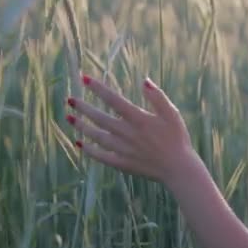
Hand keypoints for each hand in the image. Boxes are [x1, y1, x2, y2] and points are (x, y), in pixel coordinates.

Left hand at [66, 74, 195, 183]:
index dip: (98, 88)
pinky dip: (89, 150)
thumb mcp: (172, 113)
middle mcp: (127, 133)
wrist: (178, 168)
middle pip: (99, 118)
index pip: (113, 99)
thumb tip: (144, 80)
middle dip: (83, 107)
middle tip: (70, 99)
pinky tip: (79, 144)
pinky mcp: (122, 163)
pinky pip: (101, 156)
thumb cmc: (177, 138)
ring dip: (81, 126)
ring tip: (69, 118)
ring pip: (96, 136)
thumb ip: (157, 96)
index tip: (84, 78)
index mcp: (138, 118)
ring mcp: (123, 149)